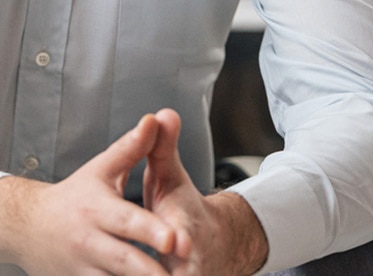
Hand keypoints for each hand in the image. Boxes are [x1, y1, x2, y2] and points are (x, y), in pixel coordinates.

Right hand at [0, 113, 190, 274]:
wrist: (27, 225)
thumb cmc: (74, 197)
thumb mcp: (100, 169)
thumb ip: (131, 148)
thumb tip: (155, 120)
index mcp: (97, 209)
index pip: (128, 220)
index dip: (151, 231)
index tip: (174, 239)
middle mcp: (90, 240)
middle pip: (124, 260)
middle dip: (150, 272)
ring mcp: (84, 267)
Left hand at [141, 109, 268, 275]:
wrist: (214, 246)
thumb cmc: (184, 210)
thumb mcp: (172, 177)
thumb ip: (162, 149)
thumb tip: (164, 113)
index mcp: (184, 227)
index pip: (184, 233)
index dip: (181, 238)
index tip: (179, 243)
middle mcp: (189, 259)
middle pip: (183, 271)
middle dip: (174, 272)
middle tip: (157, 272)